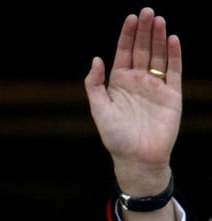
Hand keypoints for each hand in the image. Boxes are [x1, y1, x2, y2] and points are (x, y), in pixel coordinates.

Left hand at [84, 7, 180, 196]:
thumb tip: (96, 59)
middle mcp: (138, 81)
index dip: (127, 35)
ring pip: (158, 56)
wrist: (137, 158)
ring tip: (159, 19)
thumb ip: (94, 84)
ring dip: (159, 38)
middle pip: (142, 50)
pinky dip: (174, 55)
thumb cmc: (115, 136)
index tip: (131, 18)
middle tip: (147, 11)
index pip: (124, 53)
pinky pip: (174, 71)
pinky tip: (173, 39)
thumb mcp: (99, 109)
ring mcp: (155, 86)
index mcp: (118, 83)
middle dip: (144, 31)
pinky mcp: (172, 94)